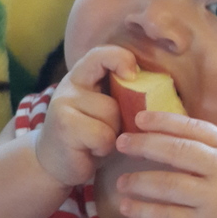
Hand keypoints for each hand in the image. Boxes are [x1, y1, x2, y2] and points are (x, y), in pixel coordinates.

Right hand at [36, 46, 136, 185]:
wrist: (54, 163)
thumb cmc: (89, 135)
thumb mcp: (105, 110)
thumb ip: (121, 96)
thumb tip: (162, 94)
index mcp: (82, 76)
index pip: (101, 54)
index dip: (121, 59)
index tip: (133, 75)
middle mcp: (70, 85)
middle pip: (118, 94)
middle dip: (123, 116)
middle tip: (109, 129)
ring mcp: (64, 104)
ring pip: (112, 115)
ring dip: (114, 135)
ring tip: (97, 141)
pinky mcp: (65, 127)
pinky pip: (104, 136)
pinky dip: (103, 148)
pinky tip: (91, 150)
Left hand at [115, 110, 216, 217]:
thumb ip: (204, 148)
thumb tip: (157, 130)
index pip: (193, 128)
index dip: (164, 121)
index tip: (139, 119)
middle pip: (177, 151)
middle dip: (144, 145)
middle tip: (121, 143)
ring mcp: (215, 199)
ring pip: (167, 184)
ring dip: (138, 181)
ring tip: (121, 182)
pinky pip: (165, 215)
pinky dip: (141, 210)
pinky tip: (126, 206)